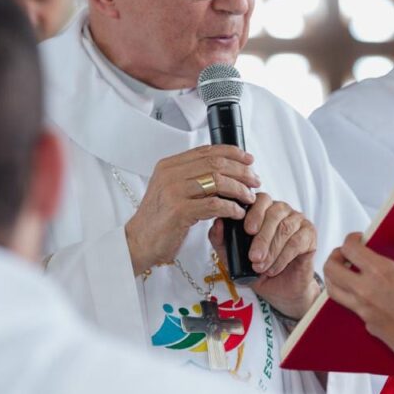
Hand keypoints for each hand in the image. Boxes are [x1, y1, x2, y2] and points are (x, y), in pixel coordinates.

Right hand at [125, 145, 259, 274]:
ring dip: (239, 189)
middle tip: (255, 180)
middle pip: (215, 163)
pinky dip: (231, 207)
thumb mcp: (170, 191)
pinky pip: (214, 204)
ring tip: (249, 197)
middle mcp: (170, 174)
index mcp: (169, 166)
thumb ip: (191, 178)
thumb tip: (224, 172)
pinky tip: (238, 212)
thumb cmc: (158, 220)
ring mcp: (173, 191)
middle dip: (241, 171)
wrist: (138, 242)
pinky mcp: (179, 211)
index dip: (232, 153)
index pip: (206, 151)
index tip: (248, 160)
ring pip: (217, 181)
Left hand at [208, 195, 319, 318]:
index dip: (254, 213)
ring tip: (261, 266)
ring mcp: (298, 221)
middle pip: (275, 213)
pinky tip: (273, 268)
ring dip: (272, 250)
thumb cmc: (255, 268)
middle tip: (253, 257)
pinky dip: (283, 257)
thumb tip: (217, 224)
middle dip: (262, 237)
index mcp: (263, 209)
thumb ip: (221, 239)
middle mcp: (281, 211)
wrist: (278, 289)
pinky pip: (298, 242)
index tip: (247, 230)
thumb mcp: (231, 256)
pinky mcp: (310, 235)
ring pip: (286, 228)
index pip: (261, 199)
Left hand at [324, 228, 393, 359]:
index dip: (350, 239)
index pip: (349, 248)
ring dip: (335, 278)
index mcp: (379, 272)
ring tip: (347, 274)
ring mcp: (363, 309)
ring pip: (333, 290)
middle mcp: (365, 290)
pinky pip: (350, 308)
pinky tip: (365, 295)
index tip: (358, 239)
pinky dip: (351, 298)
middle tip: (345, 255)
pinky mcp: (367, 324)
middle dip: (334, 257)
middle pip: (331, 269)